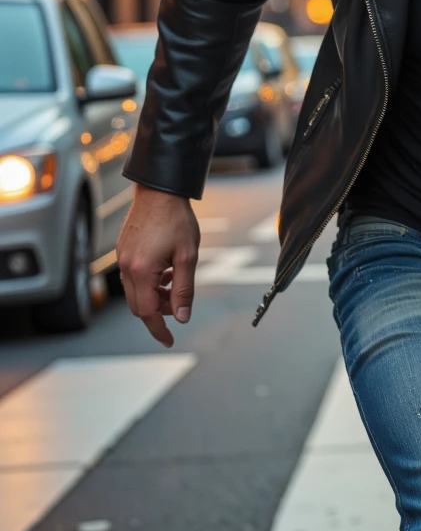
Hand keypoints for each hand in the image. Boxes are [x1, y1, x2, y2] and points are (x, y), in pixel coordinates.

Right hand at [116, 185, 199, 347]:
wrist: (160, 190)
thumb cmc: (176, 219)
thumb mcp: (188, 256)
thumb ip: (184, 289)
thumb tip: (182, 317)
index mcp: (141, 271)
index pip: (147, 312)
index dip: (159, 329)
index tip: (169, 341)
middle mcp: (126, 267)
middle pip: (139, 305)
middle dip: (159, 312)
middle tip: (178, 306)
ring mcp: (122, 258)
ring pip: (135, 292)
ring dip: (155, 296)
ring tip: (175, 283)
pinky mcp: (123, 250)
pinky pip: (132, 277)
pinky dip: (149, 282)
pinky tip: (166, 271)